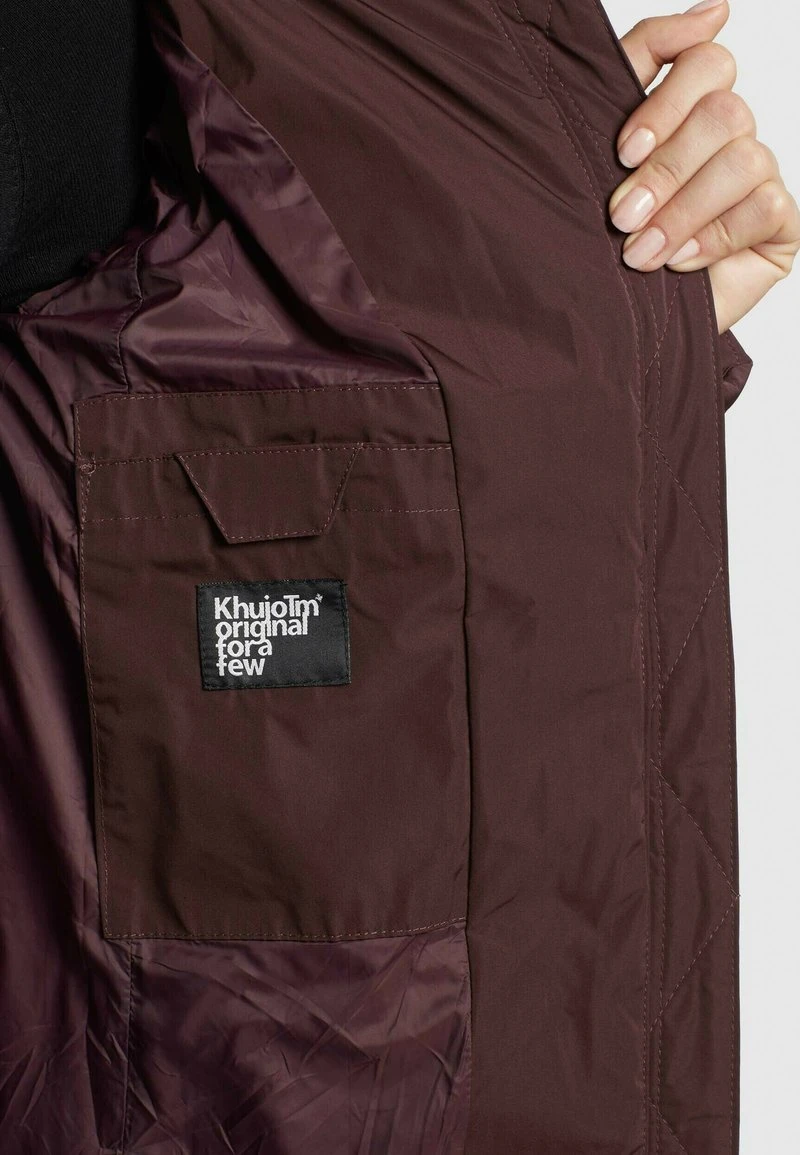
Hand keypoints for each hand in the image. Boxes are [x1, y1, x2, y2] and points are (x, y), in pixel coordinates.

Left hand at [609, 0, 798, 334]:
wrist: (612, 325)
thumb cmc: (603, 239)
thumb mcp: (602, 146)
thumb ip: (643, 61)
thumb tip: (715, 10)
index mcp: (690, 111)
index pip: (708, 62)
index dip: (667, 99)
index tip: (623, 150)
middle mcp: (730, 138)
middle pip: (725, 111)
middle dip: (666, 168)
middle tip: (621, 216)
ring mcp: (759, 180)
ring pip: (743, 159)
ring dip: (682, 211)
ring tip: (638, 253)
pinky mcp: (780, 226)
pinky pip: (765, 207)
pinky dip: (714, 237)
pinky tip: (679, 264)